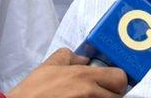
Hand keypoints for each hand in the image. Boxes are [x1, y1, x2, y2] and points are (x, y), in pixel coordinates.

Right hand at [6, 48, 127, 97]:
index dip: (117, 80)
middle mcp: (89, 93)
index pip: (119, 77)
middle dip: (113, 93)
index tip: (112, 82)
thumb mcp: (48, 66)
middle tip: (103, 93)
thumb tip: (83, 58)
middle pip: (119, 95)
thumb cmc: (31, 92)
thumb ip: (68, 57)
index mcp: (83, 76)